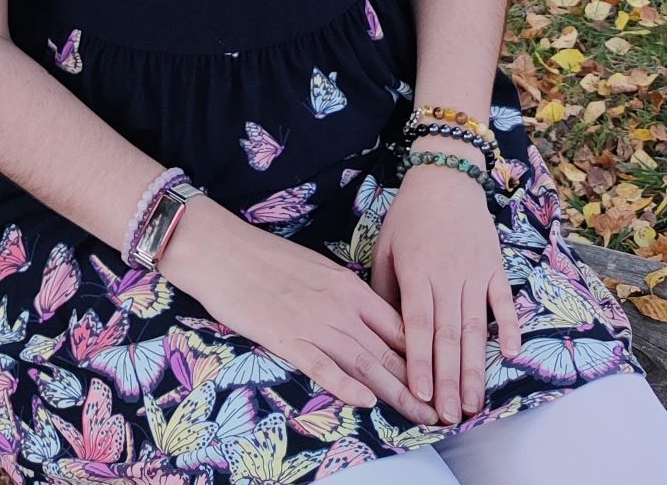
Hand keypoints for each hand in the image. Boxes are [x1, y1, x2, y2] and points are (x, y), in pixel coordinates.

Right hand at [159, 194, 441, 426]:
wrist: (224, 250)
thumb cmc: (267, 259)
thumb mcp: (317, 271)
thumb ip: (343, 297)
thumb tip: (365, 321)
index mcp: (348, 286)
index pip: (397, 325)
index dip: (422, 355)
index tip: (441, 377)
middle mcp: (339, 306)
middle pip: (388, 350)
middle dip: (418, 384)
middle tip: (442, 412)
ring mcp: (313, 323)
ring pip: (364, 363)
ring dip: (395, 393)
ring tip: (420, 416)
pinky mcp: (286, 338)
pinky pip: (322, 365)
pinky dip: (345, 384)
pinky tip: (365, 401)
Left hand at [369, 162, 522, 426]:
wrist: (446, 177)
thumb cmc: (409, 214)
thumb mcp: (385, 246)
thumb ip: (384, 289)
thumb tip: (384, 332)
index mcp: (415, 272)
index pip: (417, 325)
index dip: (419, 362)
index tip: (421, 396)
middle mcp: (446, 276)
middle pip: (448, 336)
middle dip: (448, 380)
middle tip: (450, 418)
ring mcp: (474, 273)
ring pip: (475, 328)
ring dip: (475, 368)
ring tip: (475, 403)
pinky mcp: (494, 267)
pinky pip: (504, 301)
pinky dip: (510, 326)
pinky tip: (512, 354)